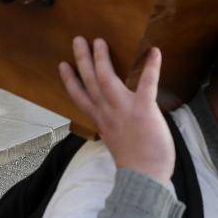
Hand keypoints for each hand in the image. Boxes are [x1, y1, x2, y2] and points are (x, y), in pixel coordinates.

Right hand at [58, 37, 173, 182]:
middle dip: (82, 59)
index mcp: (101, 121)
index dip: (70, 80)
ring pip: (106, 78)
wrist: (144, 178)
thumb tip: (116, 122)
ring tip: (99, 41)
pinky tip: (154, 52)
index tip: (62, 65)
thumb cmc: (135, 164)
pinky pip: (146, 84)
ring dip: (101, 58)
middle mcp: (107, 112)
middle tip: (78, 40)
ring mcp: (123, 110)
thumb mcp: (116, 143)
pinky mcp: (143, 109)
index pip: (80, 97)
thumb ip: (114, 128)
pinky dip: (151, 67)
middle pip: (89, 82)